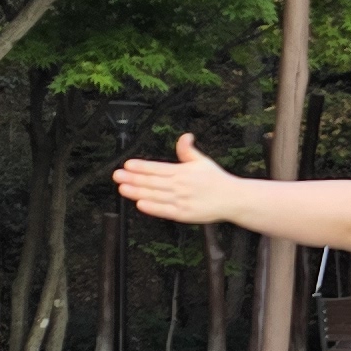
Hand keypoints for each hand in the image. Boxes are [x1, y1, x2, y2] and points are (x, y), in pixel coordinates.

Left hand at [114, 135, 244, 226]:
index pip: (157, 168)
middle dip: (133, 178)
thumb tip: (185, 136)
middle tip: (117, 176)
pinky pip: (165, 211)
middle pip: (152, 181)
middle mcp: (180, 185)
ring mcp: (182, 200)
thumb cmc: (217, 180)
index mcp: (182, 171)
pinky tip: (140, 204)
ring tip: (123, 189)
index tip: (127, 165)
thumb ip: (188, 150)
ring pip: (155, 195)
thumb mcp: (202, 161)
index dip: (141, 166)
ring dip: (137, 192)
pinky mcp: (184, 214)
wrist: (233, 198)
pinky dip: (152, 208)